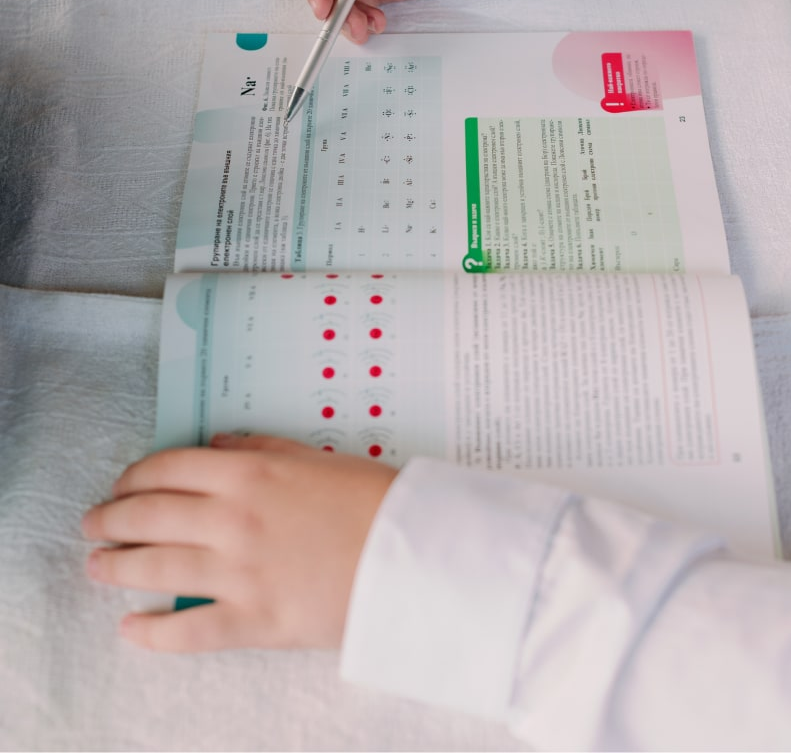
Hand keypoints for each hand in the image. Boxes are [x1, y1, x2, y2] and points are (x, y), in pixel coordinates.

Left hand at [82, 434, 396, 651]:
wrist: (413, 554)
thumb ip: (263, 445)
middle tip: (93, 525)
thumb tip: (217, 440)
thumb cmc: (372, 499)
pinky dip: (153, 633)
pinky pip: (189, 632)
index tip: (121, 485)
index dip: (134, 477)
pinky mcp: (255, 621)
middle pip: (148, 516)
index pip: (168, 469)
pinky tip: (131, 629)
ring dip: (116, 567)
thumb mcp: (317, 456)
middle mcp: (231, 519)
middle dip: (110, 519)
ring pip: (155, 568)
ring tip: (98, 567)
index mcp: (248, 473)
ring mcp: (238, 573)